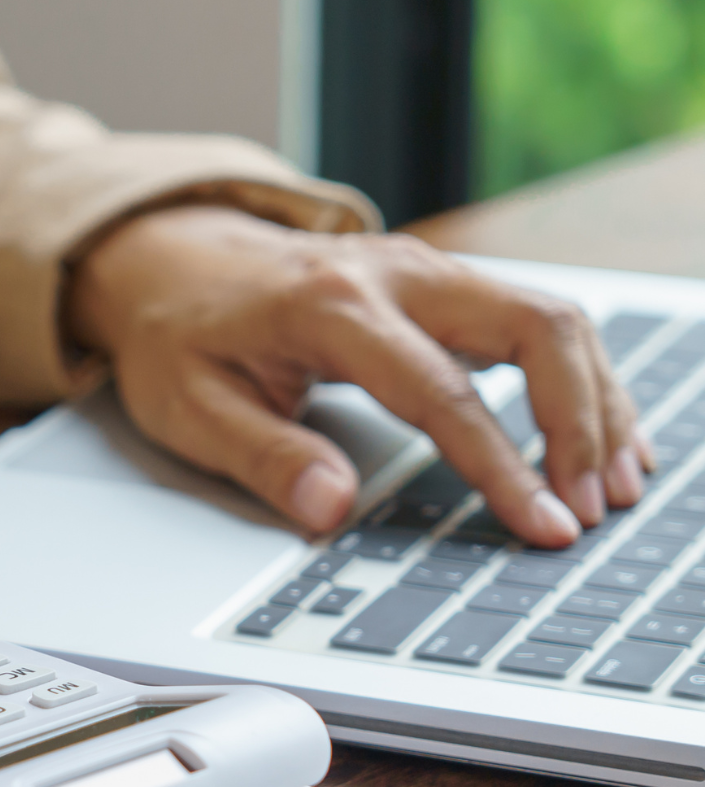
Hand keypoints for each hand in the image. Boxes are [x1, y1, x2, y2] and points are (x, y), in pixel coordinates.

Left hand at [67, 205, 649, 547]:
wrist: (169, 260)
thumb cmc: (178, 336)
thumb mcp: (190, 407)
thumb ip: (264, 457)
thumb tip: (331, 510)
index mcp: (330, 306)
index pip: (442, 392)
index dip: (501, 466)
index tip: (543, 526)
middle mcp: (395, 273)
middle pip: (534, 327)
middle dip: (580, 421)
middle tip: (594, 508)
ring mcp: (426, 270)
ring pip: (551, 317)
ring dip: (597, 400)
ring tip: (617, 484)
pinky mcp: (443, 283)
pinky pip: (535, 320)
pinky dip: (579, 378)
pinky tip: (601, 436)